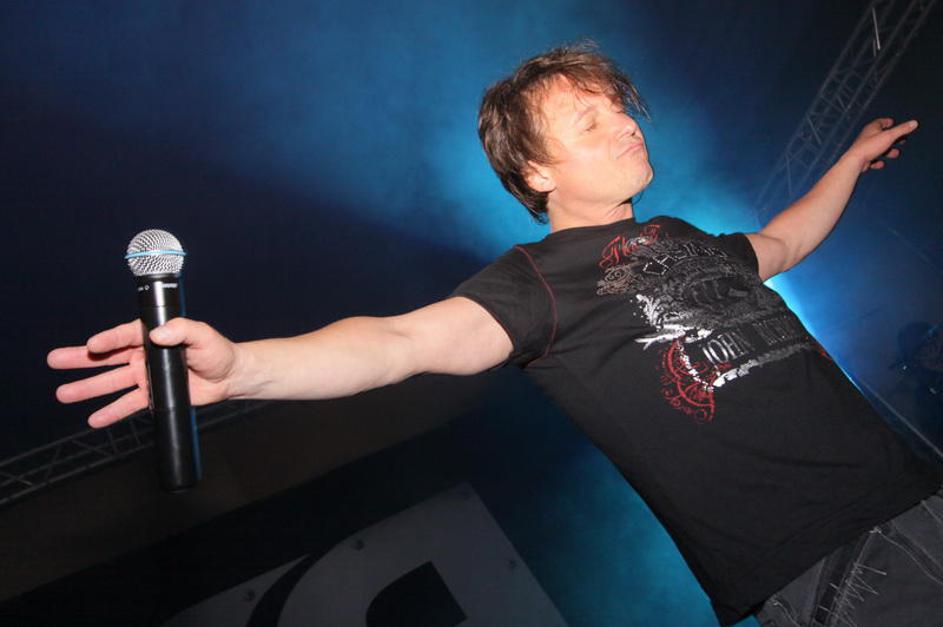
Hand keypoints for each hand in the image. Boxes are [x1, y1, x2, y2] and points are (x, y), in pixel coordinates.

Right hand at [47, 318, 240, 427]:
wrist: (229, 376)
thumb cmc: (217, 350)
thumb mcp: (202, 334)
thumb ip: (181, 330)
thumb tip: (159, 334)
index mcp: (152, 334)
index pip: (124, 335)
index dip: (107, 339)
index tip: (92, 345)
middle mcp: (143, 354)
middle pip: (107, 357)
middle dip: (80, 359)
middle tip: (54, 360)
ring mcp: (145, 375)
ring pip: (111, 382)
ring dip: (87, 388)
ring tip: (63, 394)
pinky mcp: (153, 394)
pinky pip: (128, 404)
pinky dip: (111, 412)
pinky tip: (94, 419)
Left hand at [846, 117, 916, 172]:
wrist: (855, 161)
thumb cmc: (870, 147)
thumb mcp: (889, 136)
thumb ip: (902, 130)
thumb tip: (914, 123)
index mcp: (872, 128)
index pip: (880, 122)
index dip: (887, 122)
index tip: (892, 123)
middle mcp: (867, 137)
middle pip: (882, 137)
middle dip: (892, 139)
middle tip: (902, 140)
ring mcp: (864, 149)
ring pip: (878, 149)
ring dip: (888, 151)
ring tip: (895, 153)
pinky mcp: (862, 159)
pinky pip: (872, 160)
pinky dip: (877, 162)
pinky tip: (880, 163)